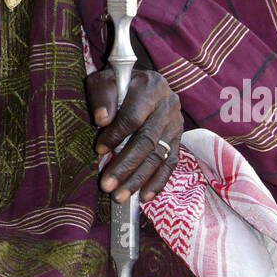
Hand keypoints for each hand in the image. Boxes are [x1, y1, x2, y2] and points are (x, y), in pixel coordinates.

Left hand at [84, 67, 182, 203]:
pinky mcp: (178, 140)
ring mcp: (176, 124)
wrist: (142, 83)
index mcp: (152, 87)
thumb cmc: (119, 83)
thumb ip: (102, 96)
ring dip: (139, 179)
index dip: (116, 135)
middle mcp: (169, 105)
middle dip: (126, 165)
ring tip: (120, 196)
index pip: (134, 116)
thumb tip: (101, 120)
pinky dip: (158, 182)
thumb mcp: (106, 80)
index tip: (98, 149)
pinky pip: (170, 163)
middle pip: (148, 141)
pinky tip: (145, 197)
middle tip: (107, 185)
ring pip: (159, 156)